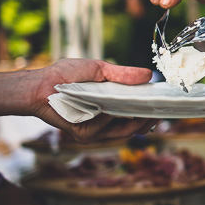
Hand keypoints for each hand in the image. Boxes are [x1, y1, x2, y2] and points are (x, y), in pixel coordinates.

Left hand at [27, 59, 157, 142]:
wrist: (41, 85)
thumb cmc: (66, 75)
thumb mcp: (99, 70)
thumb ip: (122, 75)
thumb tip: (148, 75)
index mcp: (112, 105)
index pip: (136, 113)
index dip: (150, 111)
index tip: (163, 106)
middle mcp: (105, 120)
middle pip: (133, 126)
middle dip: (147, 121)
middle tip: (159, 113)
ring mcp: (95, 129)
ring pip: (121, 131)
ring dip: (133, 123)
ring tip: (145, 113)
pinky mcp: (84, 134)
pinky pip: (101, 130)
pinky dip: (107, 120)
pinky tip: (110, 110)